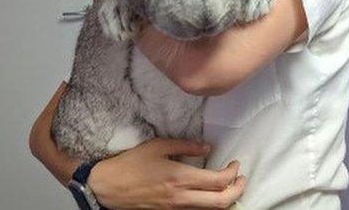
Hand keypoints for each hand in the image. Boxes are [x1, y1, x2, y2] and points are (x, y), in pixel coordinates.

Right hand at [30, 83, 245, 208]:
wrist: (107, 187)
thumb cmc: (130, 164)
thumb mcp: (157, 146)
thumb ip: (185, 146)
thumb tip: (206, 146)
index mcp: (179, 178)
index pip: (217, 181)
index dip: (232, 174)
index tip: (235, 164)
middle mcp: (180, 197)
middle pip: (220, 203)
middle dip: (237, 191)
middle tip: (241, 179)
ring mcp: (175, 209)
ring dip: (224, 200)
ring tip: (229, 187)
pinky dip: (208, 205)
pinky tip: (209, 194)